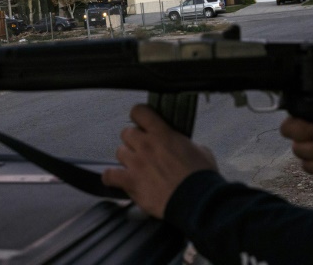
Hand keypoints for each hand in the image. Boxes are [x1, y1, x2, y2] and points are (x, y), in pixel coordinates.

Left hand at [102, 104, 216, 217]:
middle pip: (126, 132)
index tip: (142, 122)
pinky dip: (111, 177)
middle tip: (143, 149)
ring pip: (119, 152)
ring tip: (136, 167)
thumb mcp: (201, 150)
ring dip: (126, 158)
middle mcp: (146, 145)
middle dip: (134, 140)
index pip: (139, 111)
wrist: (198, 201)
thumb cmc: (202, 177)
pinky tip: (116, 178)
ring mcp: (137, 163)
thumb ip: (184, 143)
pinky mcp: (131, 182)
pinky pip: (110, 176)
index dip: (139, 115)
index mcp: (163, 134)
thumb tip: (181, 145)